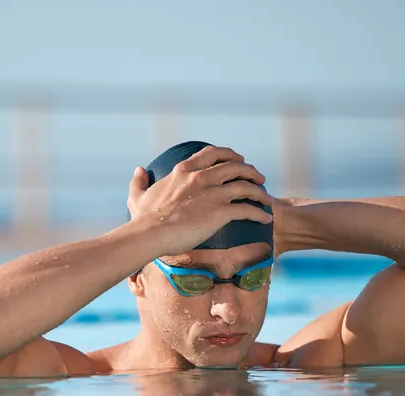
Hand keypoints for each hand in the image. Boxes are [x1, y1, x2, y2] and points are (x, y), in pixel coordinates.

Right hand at [127, 146, 273, 254]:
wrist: (151, 233)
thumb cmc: (144, 219)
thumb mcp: (138, 196)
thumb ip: (139, 182)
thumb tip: (138, 170)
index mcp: (185, 170)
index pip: (212, 153)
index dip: (228, 154)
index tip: (237, 159)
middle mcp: (202, 177)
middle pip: (235, 166)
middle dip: (250, 170)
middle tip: (257, 177)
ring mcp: (213, 193)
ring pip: (246, 186)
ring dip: (260, 191)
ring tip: (267, 198)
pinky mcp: (221, 211)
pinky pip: (248, 209)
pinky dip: (260, 213)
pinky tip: (266, 219)